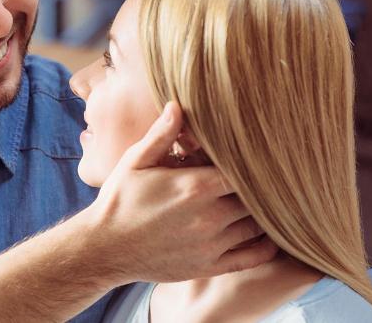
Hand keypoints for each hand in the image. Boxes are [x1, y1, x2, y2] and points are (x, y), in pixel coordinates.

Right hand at [85, 102, 277, 283]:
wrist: (104, 248)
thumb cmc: (119, 200)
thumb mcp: (135, 161)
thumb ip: (161, 135)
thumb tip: (177, 105)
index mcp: (194, 186)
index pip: (243, 170)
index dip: (251, 163)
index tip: (251, 157)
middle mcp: (209, 216)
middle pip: (256, 197)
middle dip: (258, 187)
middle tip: (259, 177)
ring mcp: (211, 245)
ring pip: (259, 226)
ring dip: (263, 213)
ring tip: (263, 201)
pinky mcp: (209, 266)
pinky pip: (253, 258)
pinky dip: (267, 246)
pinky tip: (266, 235)